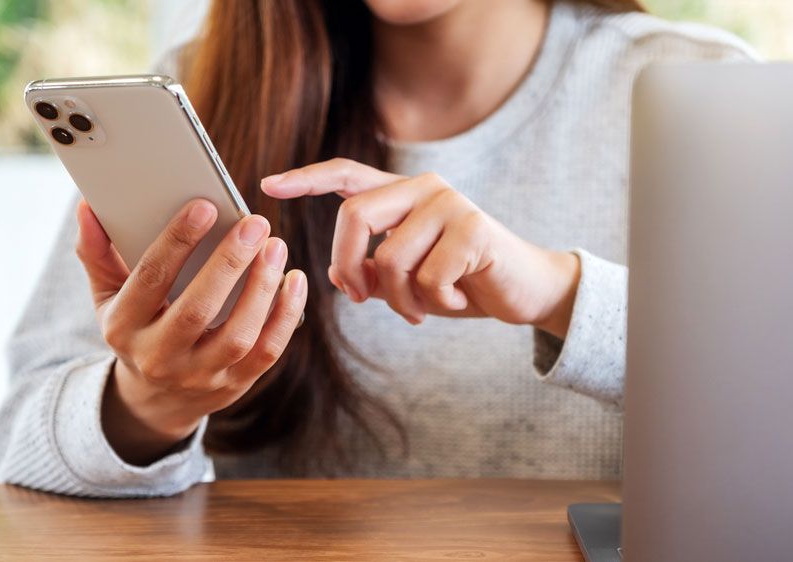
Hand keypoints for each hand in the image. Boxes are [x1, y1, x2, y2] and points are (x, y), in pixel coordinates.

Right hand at [75, 199, 306, 464]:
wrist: (157, 400)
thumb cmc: (137, 329)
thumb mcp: (108, 297)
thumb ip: (98, 253)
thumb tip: (88, 207)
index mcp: (124, 327)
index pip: (151, 279)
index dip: (177, 241)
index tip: (205, 206)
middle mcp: (160, 356)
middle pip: (197, 309)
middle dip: (228, 263)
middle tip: (255, 223)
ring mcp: (200, 376)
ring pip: (238, 334)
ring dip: (262, 288)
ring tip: (276, 246)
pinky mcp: (235, 384)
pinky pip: (267, 351)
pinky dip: (285, 315)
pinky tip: (294, 280)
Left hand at [261, 158, 578, 336]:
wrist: (524, 290)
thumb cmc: (462, 281)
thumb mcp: (409, 278)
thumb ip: (373, 270)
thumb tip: (341, 278)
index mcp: (403, 194)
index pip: (347, 175)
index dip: (306, 179)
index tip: (267, 186)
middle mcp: (424, 187)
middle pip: (354, 216)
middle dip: (348, 267)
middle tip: (362, 299)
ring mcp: (450, 204)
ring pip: (389, 258)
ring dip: (400, 300)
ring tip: (422, 309)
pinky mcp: (474, 229)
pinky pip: (428, 279)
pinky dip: (435, 304)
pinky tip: (457, 299)